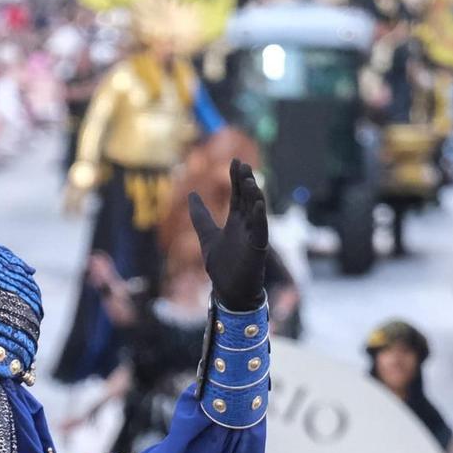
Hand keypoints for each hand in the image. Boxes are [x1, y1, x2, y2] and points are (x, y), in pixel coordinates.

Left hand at [187, 160, 269, 309]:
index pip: (238, 195)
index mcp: (235, 222)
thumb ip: (200, 217)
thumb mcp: (207, 236)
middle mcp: (246, 226)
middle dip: (245, 182)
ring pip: (256, 212)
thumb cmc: (222, 267)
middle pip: (247, 199)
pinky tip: (258, 205)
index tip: (235, 161)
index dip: (236, 179)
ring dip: (254, 196)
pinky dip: (260, 218)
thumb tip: (191, 194)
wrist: (229, 292)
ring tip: (249, 180)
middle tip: (242, 164)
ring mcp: (253, 236)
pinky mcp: (257, 249)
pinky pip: (260, 231)